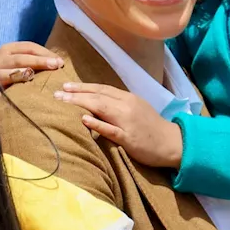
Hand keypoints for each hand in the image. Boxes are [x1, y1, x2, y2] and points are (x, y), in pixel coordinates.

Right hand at [0, 41, 62, 91]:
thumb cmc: (16, 74)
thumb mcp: (24, 63)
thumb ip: (38, 60)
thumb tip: (60, 62)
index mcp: (9, 49)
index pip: (29, 47)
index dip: (45, 53)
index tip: (60, 61)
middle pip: (20, 59)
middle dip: (39, 61)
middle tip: (56, 65)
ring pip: (7, 74)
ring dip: (19, 74)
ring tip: (31, 76)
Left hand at [54, 82, 182, 168]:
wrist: (172, 142)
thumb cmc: (151, 127)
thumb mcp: (136, 110)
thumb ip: (118, 106)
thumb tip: (96, 104)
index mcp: (128, 98)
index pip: (101, 89)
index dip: (83, 86)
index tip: (66, 86)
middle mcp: (127, 105)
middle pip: (98, 96)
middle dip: (76, 93)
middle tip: (57, 93)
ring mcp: (128, 121)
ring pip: (101, 108)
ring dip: (80, 103)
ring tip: (63, 101)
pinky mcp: (129, 137)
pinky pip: (111, 129)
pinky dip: (97, 123)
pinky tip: (84, 119)